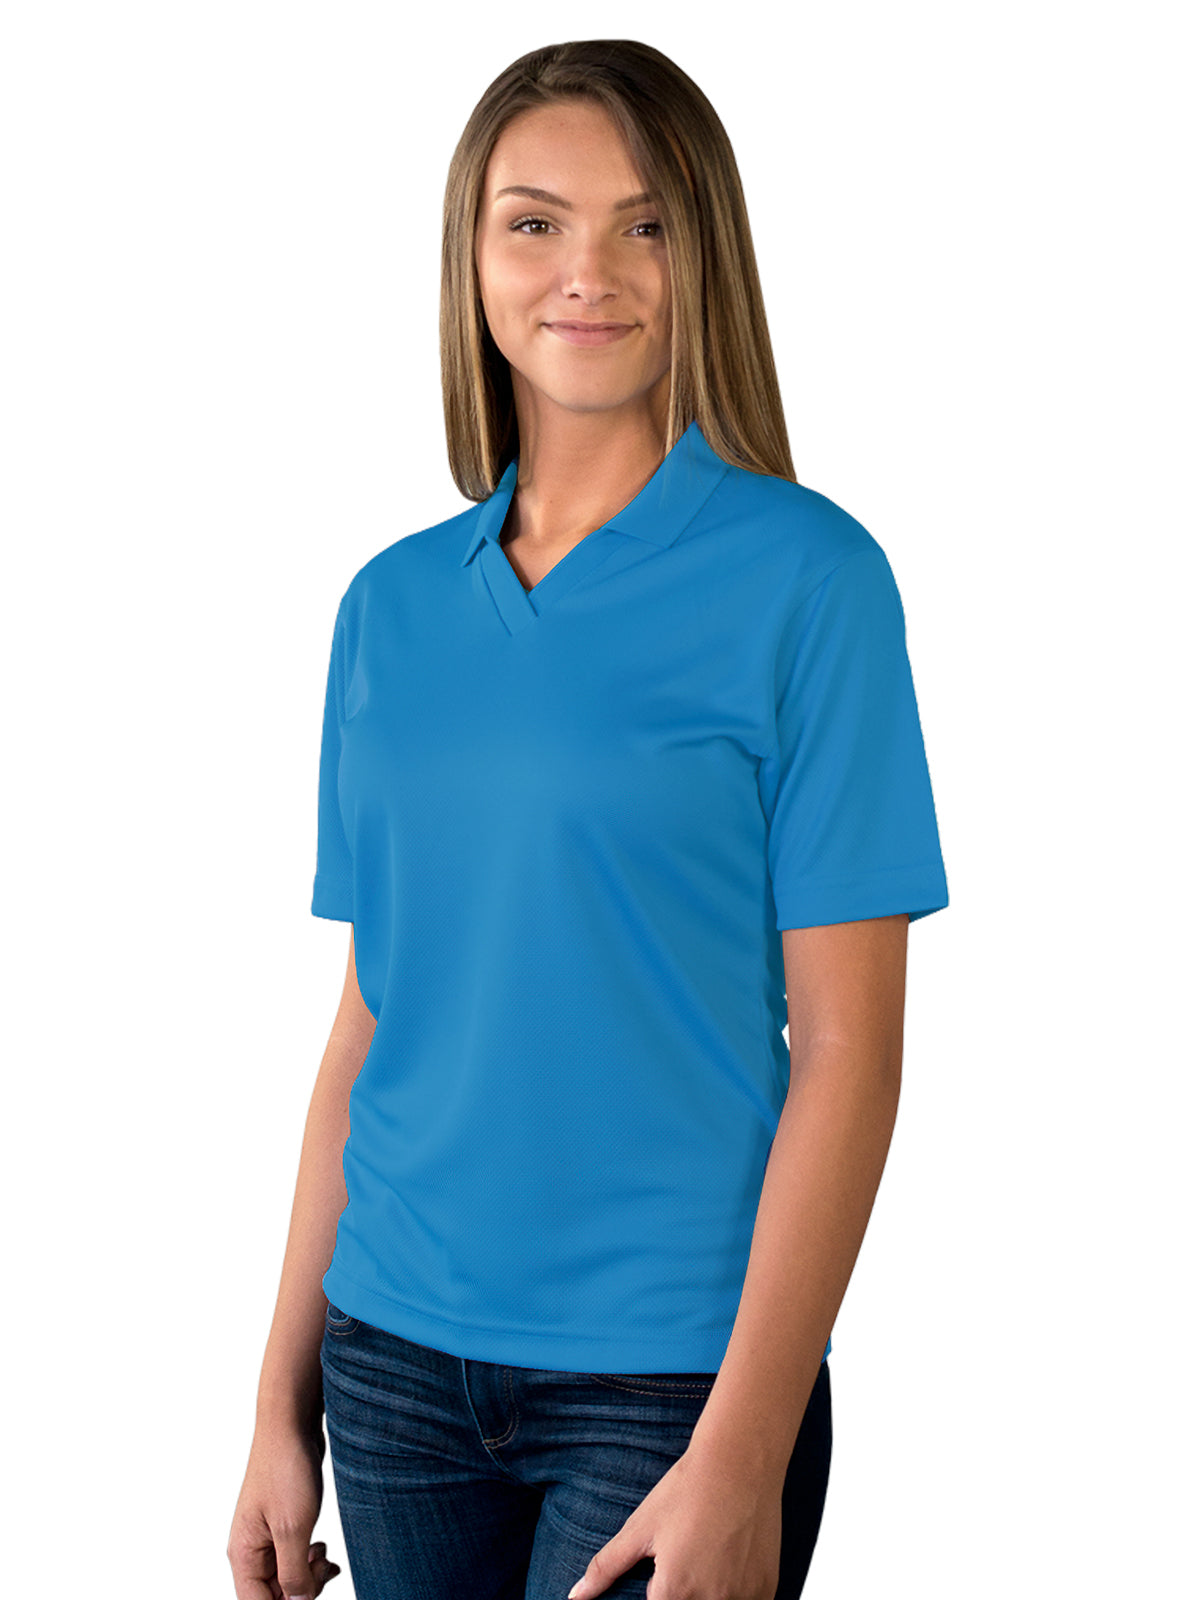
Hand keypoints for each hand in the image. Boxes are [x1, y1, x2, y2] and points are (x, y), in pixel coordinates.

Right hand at [228, 1420, 341, 1597]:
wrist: (291, 1424)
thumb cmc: (286, 1468)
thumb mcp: (293, 1527)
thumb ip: (293, 1572)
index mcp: (243, 1555)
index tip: (309, 1590)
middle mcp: (250, 1549)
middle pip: (273, 1594)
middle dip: (302, 1589)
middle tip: (324, 1568)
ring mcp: (265, 1536)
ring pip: (286, 1576)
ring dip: (309, 1574)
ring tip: (324, 1555)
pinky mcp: (282, 1523)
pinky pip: (294, 1556)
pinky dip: (310, 1559)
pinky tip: (322, 1549)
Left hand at [566, 1442, 781, 1599]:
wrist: (739, 1461)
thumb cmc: (686, 1490)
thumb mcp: (640, 1527)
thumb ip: (605, 1568)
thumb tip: (575, 1597)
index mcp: (675, 1592)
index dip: (654, 1593)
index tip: (660, 1575)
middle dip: (679, 1594)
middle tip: (683, 1561)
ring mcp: (744, 1599)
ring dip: (706, 1595)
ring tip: (705, 1557)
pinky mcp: (767, 1591)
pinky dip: (733, 1593)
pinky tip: (727, 1562)